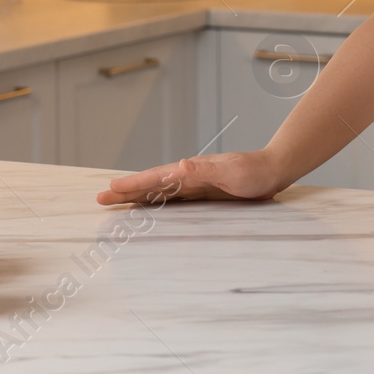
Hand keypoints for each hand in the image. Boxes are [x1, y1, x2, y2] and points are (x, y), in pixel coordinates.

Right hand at [96, 150, 282, 205]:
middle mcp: (189, 176)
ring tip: (115, 203)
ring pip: (160, 192)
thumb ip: (205, 170)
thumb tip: (178, 165)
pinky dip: (157, 203)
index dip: (133, 185)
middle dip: (126, 191)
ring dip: (138, 197)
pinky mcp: (203, 193)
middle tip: (100, 198)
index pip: (155, 178)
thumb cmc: (255, 172)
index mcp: (191, 171)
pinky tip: (150, 209)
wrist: (274, 169)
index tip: (110, 189)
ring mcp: (195, 184)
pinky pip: (173, 199)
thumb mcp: (231, 172)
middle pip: (151, 184)